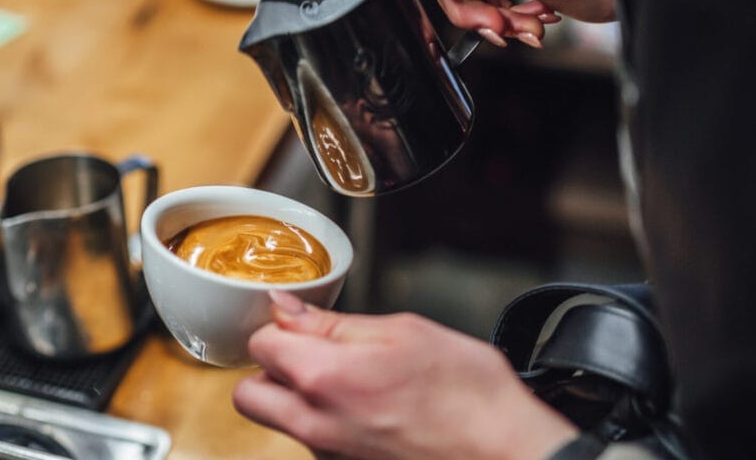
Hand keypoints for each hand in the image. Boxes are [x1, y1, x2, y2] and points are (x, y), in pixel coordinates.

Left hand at [233, 291, 577, 459]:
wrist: (506, 453)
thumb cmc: (469, 395)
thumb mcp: (405, 332)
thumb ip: (335, 323)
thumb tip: (288, 310)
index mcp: (325, 378)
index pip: (260, 344)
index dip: (282, 326)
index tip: (303, 323)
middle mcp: (315, 425)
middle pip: (249, 394)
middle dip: (269, 369)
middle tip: (308, 352)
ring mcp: (328, 455)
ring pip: (281, 422)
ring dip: (298, 398)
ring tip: (352, 383)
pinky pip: (314, 442)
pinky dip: (328, 424)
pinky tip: (371, 410)